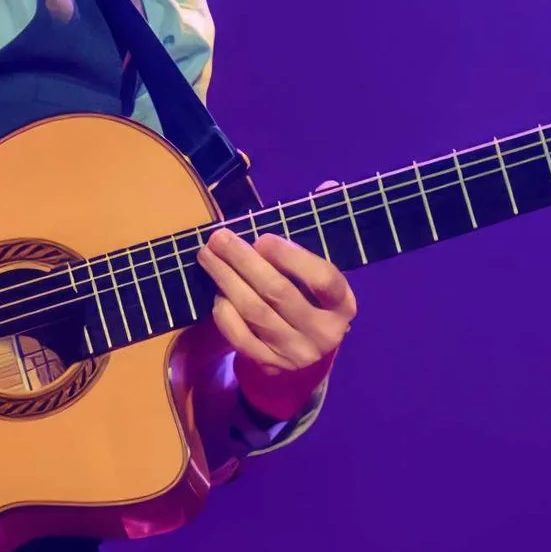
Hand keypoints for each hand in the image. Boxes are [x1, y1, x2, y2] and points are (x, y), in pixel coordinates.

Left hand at [194, 198, 355, 421]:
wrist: (305, 352)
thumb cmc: (310, 296)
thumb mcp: (321, 268)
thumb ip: (320, 229)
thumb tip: (328, 186)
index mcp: (343, 304)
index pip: (323, 280)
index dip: (292, 258)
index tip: (263, 238)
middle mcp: (324, 332)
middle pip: (279, 293)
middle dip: (243, 261)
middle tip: (218, 238)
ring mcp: (296, 352)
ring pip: (254, 312)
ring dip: (226, 280)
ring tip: (207, 255)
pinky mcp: (270, 365)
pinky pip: (240, 337)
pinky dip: (224, 312)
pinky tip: (216, 290)